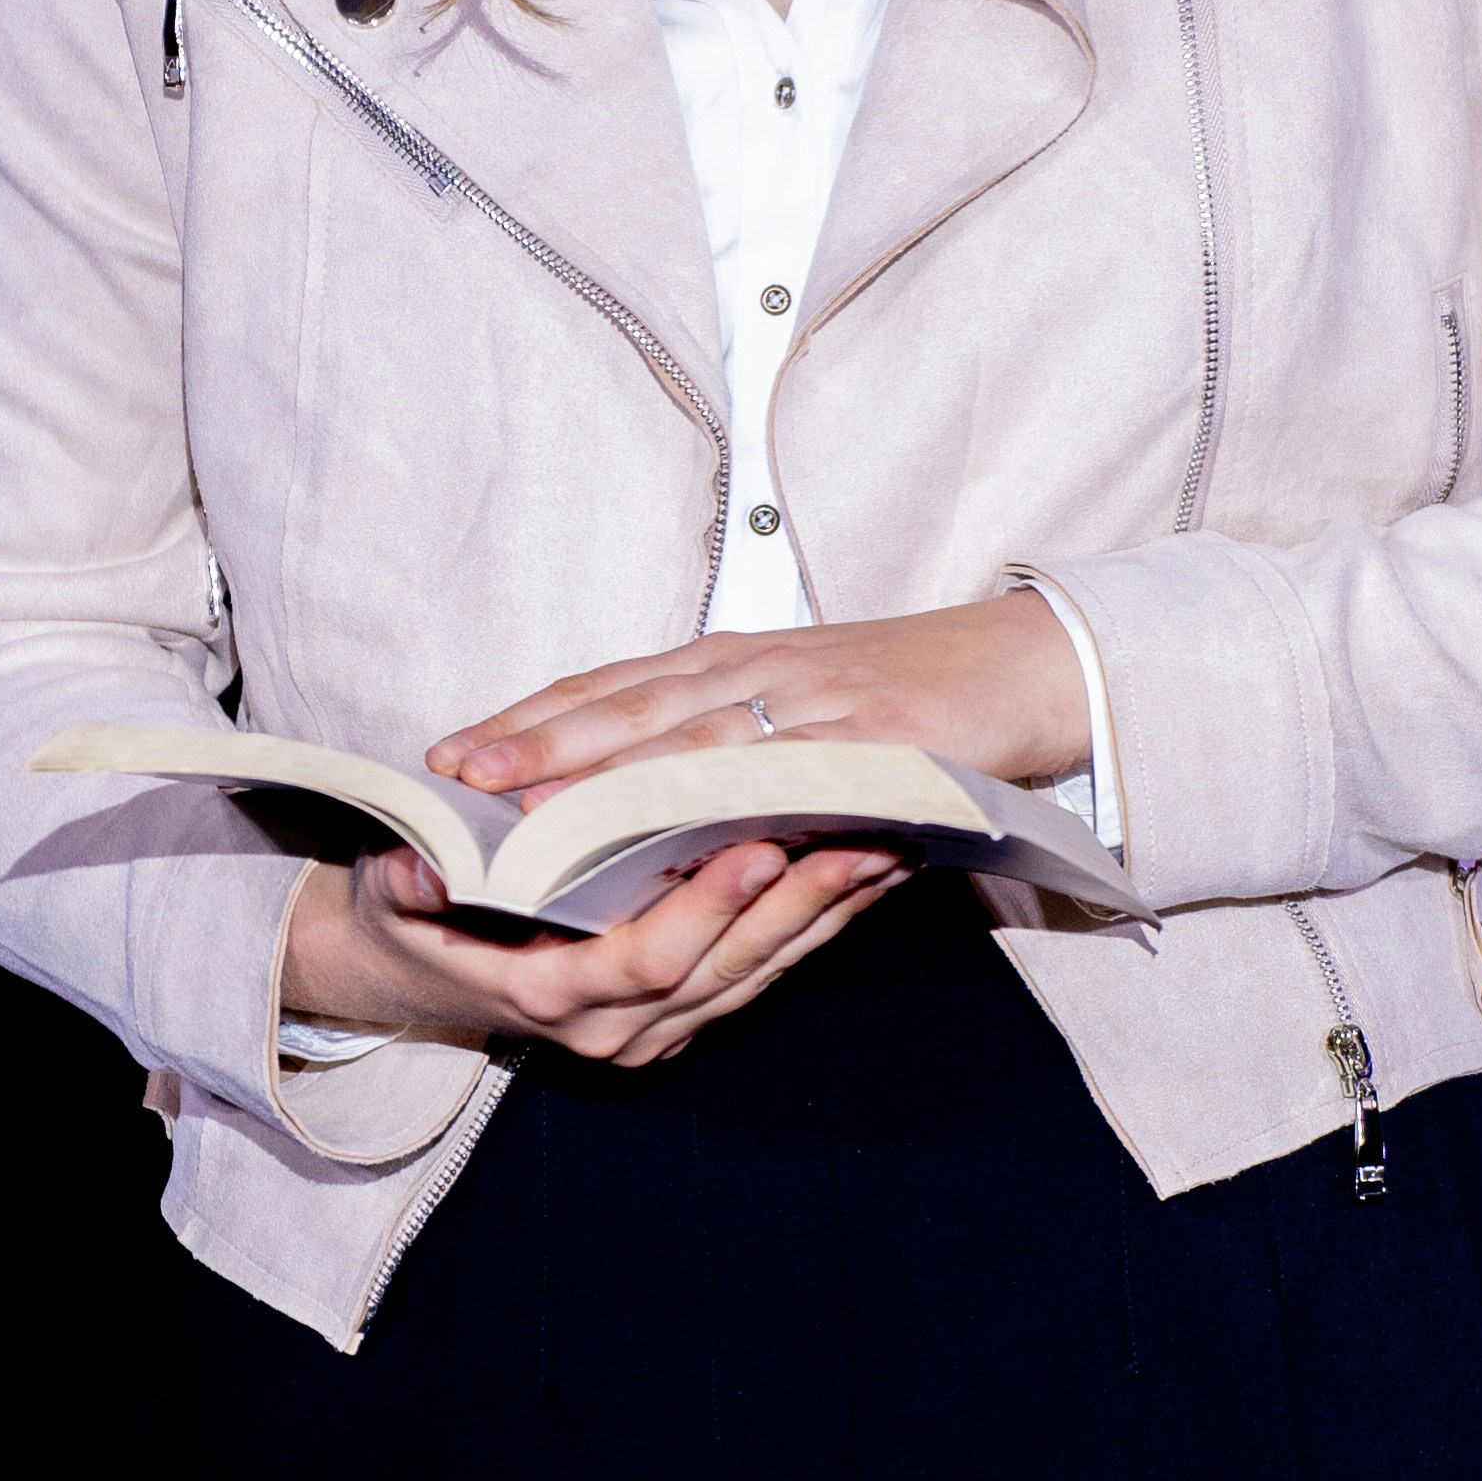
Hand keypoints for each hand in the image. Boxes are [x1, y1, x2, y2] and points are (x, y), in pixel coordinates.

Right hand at [281, 829, 908, 1071]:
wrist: (417, 976)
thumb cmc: (412, 918)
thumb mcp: (393, 898)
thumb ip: (410, 885)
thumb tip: (417, 872)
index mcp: (552, 997)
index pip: (648, 958)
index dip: (707, 908)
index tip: (759, 847)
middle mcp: (616, 1030)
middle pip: (728, 968)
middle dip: (802, 904)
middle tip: (866, 839)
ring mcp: (657, 1031)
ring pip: (761, 974)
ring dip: (829, 914)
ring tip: (891, 847)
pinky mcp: (685, 1017)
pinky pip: (765, 974)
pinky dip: (817, 926)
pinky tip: (865, 877)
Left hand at [425, 588, 1090, 812]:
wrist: (1024, 668)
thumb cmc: (912, 695)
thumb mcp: (807, 702)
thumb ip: (732, 744)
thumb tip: (639, 800)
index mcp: (736, 659)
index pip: (612, 687)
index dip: (531, 717)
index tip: (457, 751)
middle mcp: (759, 670)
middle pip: (627, 705)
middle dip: (536, 740)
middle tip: (459, 776)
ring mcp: (810, 704)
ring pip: (684, 736)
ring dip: (599, 770)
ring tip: (529, 803)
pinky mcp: (864, 742)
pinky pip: (778, 770)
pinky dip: (715, 794)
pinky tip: (660, 820)